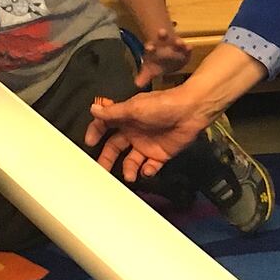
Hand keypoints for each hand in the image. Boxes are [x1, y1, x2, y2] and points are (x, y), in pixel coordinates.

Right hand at [84, 86, 211, 181]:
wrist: (190, 112)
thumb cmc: (163, 105)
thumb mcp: (134, 107)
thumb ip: (113, 112)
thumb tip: (93, 109)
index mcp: (126, 118)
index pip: (105, 126)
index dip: (95, 132)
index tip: (89, 142)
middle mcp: (134, 132)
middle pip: (114, 148)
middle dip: (107, 159)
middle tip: (101, 169)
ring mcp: (147, 144)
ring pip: (131, 161)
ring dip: (128, 169)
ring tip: (128, 175)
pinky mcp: (160, 154)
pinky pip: (150, 167)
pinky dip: (146, 171)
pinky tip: (147, 170)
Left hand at [132, 26, 190, 87]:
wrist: (168, 59)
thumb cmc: (157, 64)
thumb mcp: (150, 70)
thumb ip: (144, 77)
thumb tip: (137, 85)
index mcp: (153, 50)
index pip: (150, 47)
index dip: (150, 47)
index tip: (149, 47)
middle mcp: (163, 44)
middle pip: (162, 38)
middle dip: (162, 35)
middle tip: (162, 31)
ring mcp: (174, 45)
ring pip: (175, 41)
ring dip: (177, 41)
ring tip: (179, 42)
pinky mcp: (184, 49)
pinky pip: (186, 48)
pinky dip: (187, 48)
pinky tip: (190, 48)